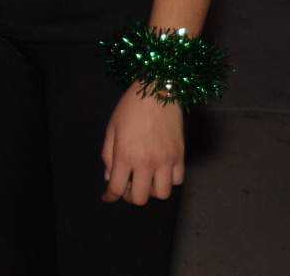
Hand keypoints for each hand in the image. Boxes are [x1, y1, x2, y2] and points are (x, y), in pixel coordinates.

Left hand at [101, 85, 182, 205]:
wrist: (158, 91)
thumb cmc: (130, 107)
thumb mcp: (111, 129)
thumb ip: (108, 155)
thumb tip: (109, 176)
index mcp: (126, 155)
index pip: (117, 188)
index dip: (110, 196)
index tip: (108, 197)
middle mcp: (147, 163)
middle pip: (141, 198)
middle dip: (131, 197)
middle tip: (128, 186)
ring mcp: (167, 161)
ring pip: (162, 194)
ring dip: (152, 191)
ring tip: (145, 179)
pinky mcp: (181, 156)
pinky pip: (178, 180)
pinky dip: (169, 181)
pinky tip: (161, 171)